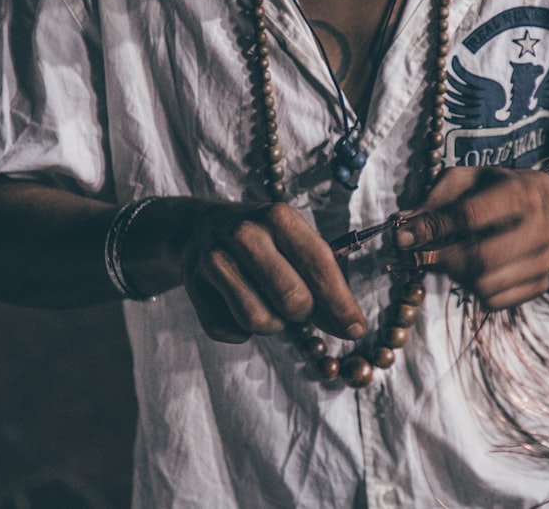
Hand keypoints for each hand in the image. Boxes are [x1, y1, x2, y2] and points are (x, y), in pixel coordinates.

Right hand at [125, 198, 365, 343]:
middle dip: (303, 313)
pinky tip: (239, 305)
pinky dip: (241, 330)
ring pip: (259, 321)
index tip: (355, 329)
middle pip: (292, 300)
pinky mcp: (192, 285)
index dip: (340, 303)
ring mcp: (214, 258)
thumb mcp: (294, 242)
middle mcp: (246, 234)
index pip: (319, 266)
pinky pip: (230, 331)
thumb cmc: (262, 240)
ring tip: (268, 304)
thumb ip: (324, 280)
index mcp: (279, 217)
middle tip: (298, 307)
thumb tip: (350, 327)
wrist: (197, 228)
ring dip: (272, 324)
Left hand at [394, 168, 548, 309]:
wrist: (542, 206)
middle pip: (481, 258)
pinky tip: (470, 272)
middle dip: (441, 261)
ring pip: (485, 285)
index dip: (432, 229)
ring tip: (448, 260)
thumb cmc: (492, 190)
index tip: (403, 238)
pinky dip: (473, 291)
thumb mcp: (462, 182)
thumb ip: (432, 204)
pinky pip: (495, 302)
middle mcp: (540, 227)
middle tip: (418, 257)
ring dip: (455, 277)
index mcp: (520, 193)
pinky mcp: (542, 284)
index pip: (470, 216)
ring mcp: (544, 259)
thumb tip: (403, 233)